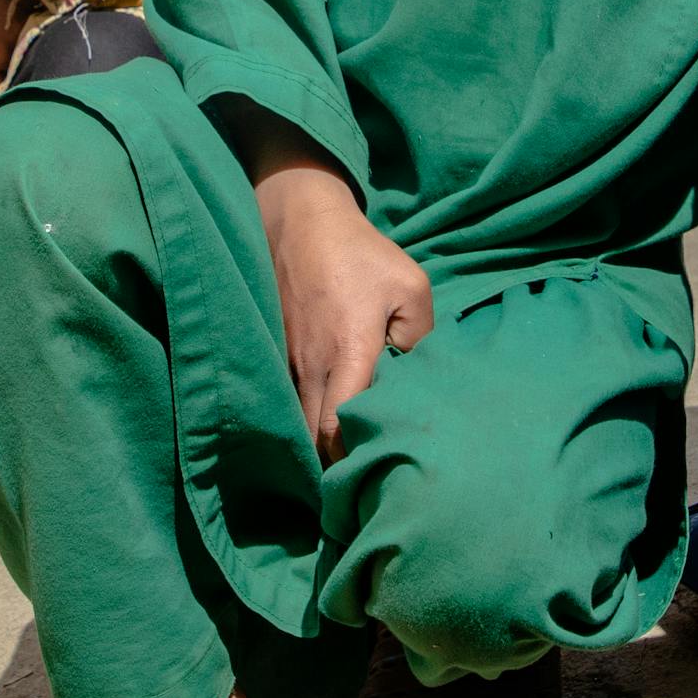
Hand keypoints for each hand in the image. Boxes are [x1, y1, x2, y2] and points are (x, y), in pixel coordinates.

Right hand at [249, 128, 429, 457]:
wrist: (299, 221)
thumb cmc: (359, 254)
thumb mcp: (411, 286)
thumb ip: (421, 338)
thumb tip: (418, 381)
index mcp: (347, 350)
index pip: (338, 424)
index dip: (352, 455)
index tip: (372, 469)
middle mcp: (311, 364)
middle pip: (313, 437)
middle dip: (334, 463)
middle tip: (362, 477)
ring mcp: (287, 361)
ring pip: (297, 423)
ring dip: (318, 444)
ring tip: (346, 461)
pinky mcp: (277, 355)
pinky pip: (288, 401)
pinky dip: (304, 420)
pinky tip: (324, 428)